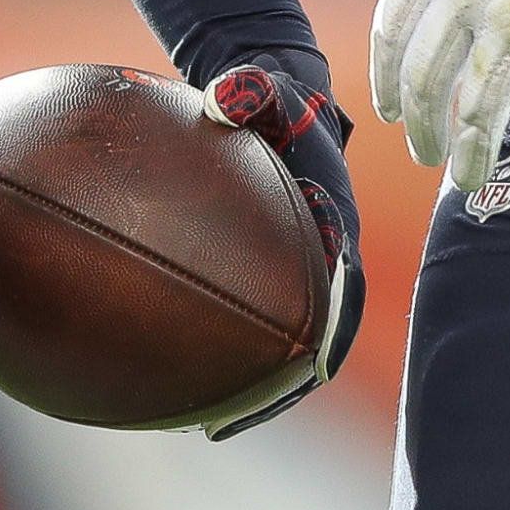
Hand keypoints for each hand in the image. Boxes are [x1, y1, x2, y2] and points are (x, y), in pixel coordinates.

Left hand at [198, 50, 362, 437]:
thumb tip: (226, 93)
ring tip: (203, 422)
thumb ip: (251, 90)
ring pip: (282, 340)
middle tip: (234, 420)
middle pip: (313, 338)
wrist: (275, 97)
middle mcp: (326, 258)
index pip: (342, 290)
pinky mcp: (269, 271)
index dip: (327, 332)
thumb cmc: (272, 95)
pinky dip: (220, 350)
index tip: (305, 370)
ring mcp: (298, 270)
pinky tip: (167, 372)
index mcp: (336, 222)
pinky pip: (249, 318)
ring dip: (252, 384)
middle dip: (281, 384)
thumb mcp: (266, 86)